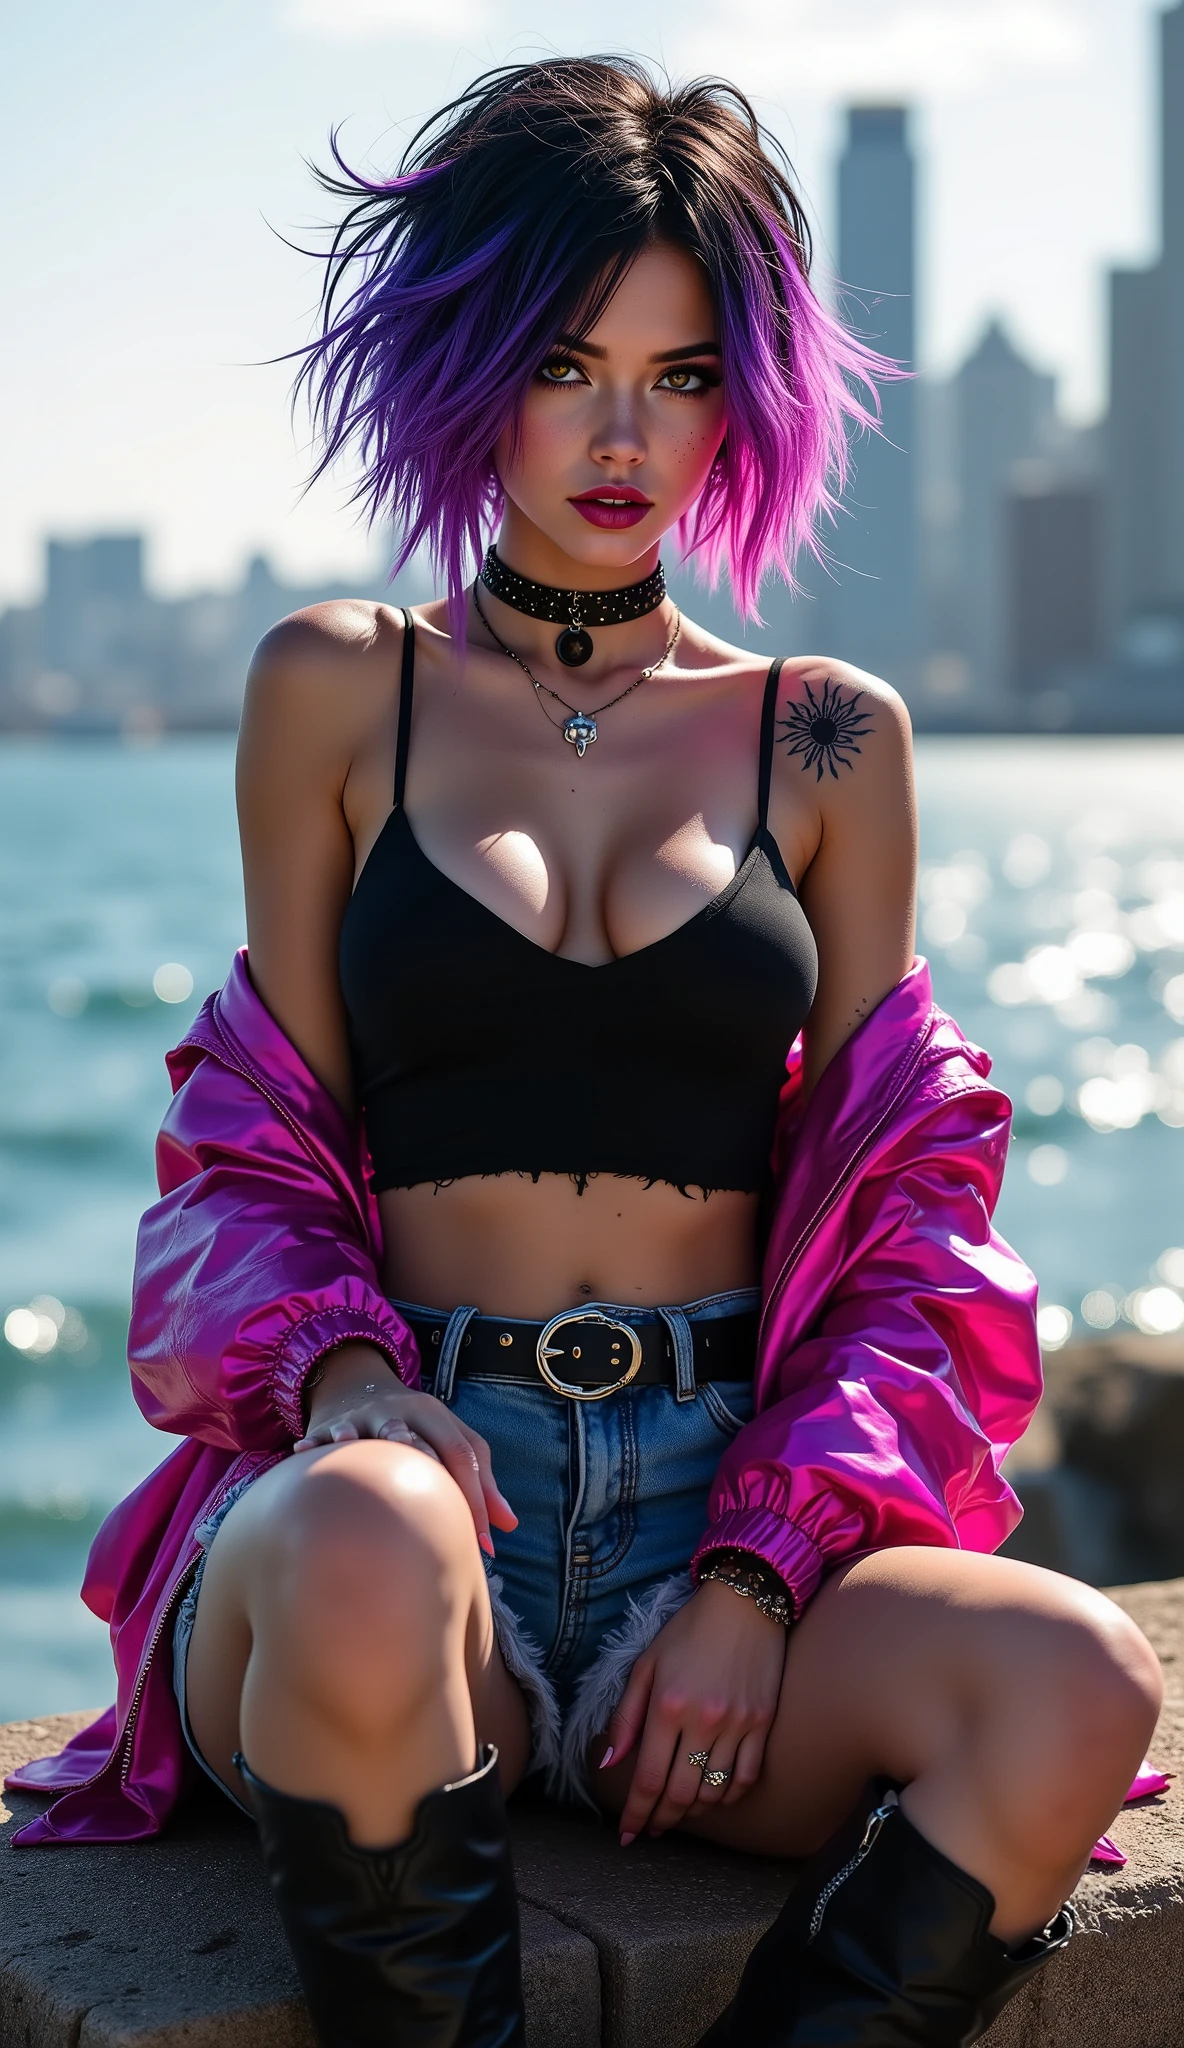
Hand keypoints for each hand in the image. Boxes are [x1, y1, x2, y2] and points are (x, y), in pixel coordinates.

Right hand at [294, 1343, 517, 1557]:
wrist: (362, 1387)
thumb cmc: (418, 1428)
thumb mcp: (452, 1440)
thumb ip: (482, 1481)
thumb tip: (508, 1526)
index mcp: (434, 1413)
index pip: (462, 1452)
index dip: (477, 1496)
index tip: (483, 1544)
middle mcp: (400, 1409)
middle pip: (415, 1438)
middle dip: (427, 1475)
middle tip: (434, 1519)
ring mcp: (364, 1415)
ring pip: (368, 1428)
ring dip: (364, 1441)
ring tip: (359, 1453)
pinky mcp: (332, 1424)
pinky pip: (322, 1436)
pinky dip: (314, 1445)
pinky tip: (303, 1453)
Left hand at [602, 1577, 786, 1842]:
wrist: (744, 1601)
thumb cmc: (689, 1630)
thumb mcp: (646, 1664)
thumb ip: (626, 1716)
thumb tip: (610, 1763)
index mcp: (667, 1706)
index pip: (648, 1779)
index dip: (636, 1814)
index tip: (628, 1834)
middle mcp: (703, 1721)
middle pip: (680, 1795)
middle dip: (662, 1821)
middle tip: (652, 1828)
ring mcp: (738, 1725)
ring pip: (714, 1792)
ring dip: (692, 1811)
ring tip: (679, 1810)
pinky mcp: (763, 1723)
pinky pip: (746, 1778)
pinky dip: (728, 1796)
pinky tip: (714, 1795)